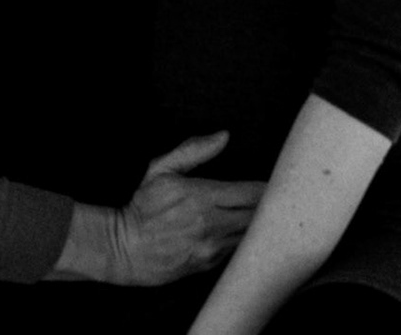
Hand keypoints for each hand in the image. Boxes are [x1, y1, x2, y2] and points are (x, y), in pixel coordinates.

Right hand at [106, 133, 265, 286]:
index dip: (269, 188)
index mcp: (202, 197)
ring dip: (258, 226)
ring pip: (250, 236)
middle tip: (276, 198)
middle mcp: (212, 225)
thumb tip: (223, 136)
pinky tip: (243, 232)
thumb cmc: (141, 208)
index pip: (252, 193)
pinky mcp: (209, 265)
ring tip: (264, 215)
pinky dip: (243, 241)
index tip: (276, 183)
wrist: (124, 249)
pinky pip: (237, 251)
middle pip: (258, 217)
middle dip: (269, 207)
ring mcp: (212, 248)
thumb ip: (193, 150)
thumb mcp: (161, 170)